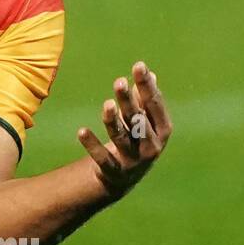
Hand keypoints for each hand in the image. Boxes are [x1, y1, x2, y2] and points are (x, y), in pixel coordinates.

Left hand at [77, 61, 172, 198]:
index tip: (138, 66)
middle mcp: (151, 146)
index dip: (147, 86)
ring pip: (121, 137)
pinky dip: (91, 144)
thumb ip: (145, 101)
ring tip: (107, 104)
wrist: (125, 178)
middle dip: (129, 101)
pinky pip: (101, 157)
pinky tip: (81, 131)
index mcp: (162, 131)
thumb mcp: (145, 122)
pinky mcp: (113, 170)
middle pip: (137, 120)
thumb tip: (151, 74)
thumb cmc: (137, 141)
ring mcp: (133, 160)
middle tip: (119, 82)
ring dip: (112, 120)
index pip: (154, 105)